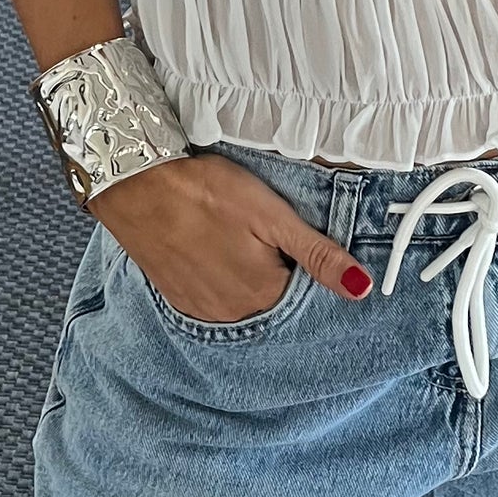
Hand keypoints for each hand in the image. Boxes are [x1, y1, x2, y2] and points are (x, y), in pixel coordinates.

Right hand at [94, 154, 372, 325]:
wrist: (134, 182)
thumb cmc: (206, 192)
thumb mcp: (272, 216)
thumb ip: (318, 255)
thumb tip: (363, 289)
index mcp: (263, 295)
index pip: (304, 290)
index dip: (301, 260)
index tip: (285, 233)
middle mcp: (233, 313)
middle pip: (273, 297)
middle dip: (274, 268)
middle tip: (254, 229)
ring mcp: (201, 309)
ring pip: (242, 298)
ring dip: (245, 275)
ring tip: (232, 235)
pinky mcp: (177, 297)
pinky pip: (212, 297)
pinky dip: (218, 278)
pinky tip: (211, 248)